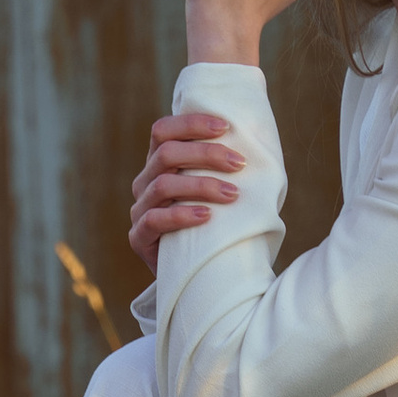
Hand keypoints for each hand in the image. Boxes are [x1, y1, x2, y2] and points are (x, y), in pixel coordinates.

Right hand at [128, 115, 246, 274]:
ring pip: (162, 185)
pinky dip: (182, 216)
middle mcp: (145, 183)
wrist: (199, 273)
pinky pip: (154, 220)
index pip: (163, 130)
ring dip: (201, 185)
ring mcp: (139, 210)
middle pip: (166, 153)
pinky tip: (206, 216)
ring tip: (232, 194)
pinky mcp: (138, 238)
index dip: (192, 123)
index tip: (226, 127)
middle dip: (206, 153)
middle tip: (239, 163)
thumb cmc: (215, 225)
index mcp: (159, 164)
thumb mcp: (217, 190)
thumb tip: (259, 138)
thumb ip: (224, 166)